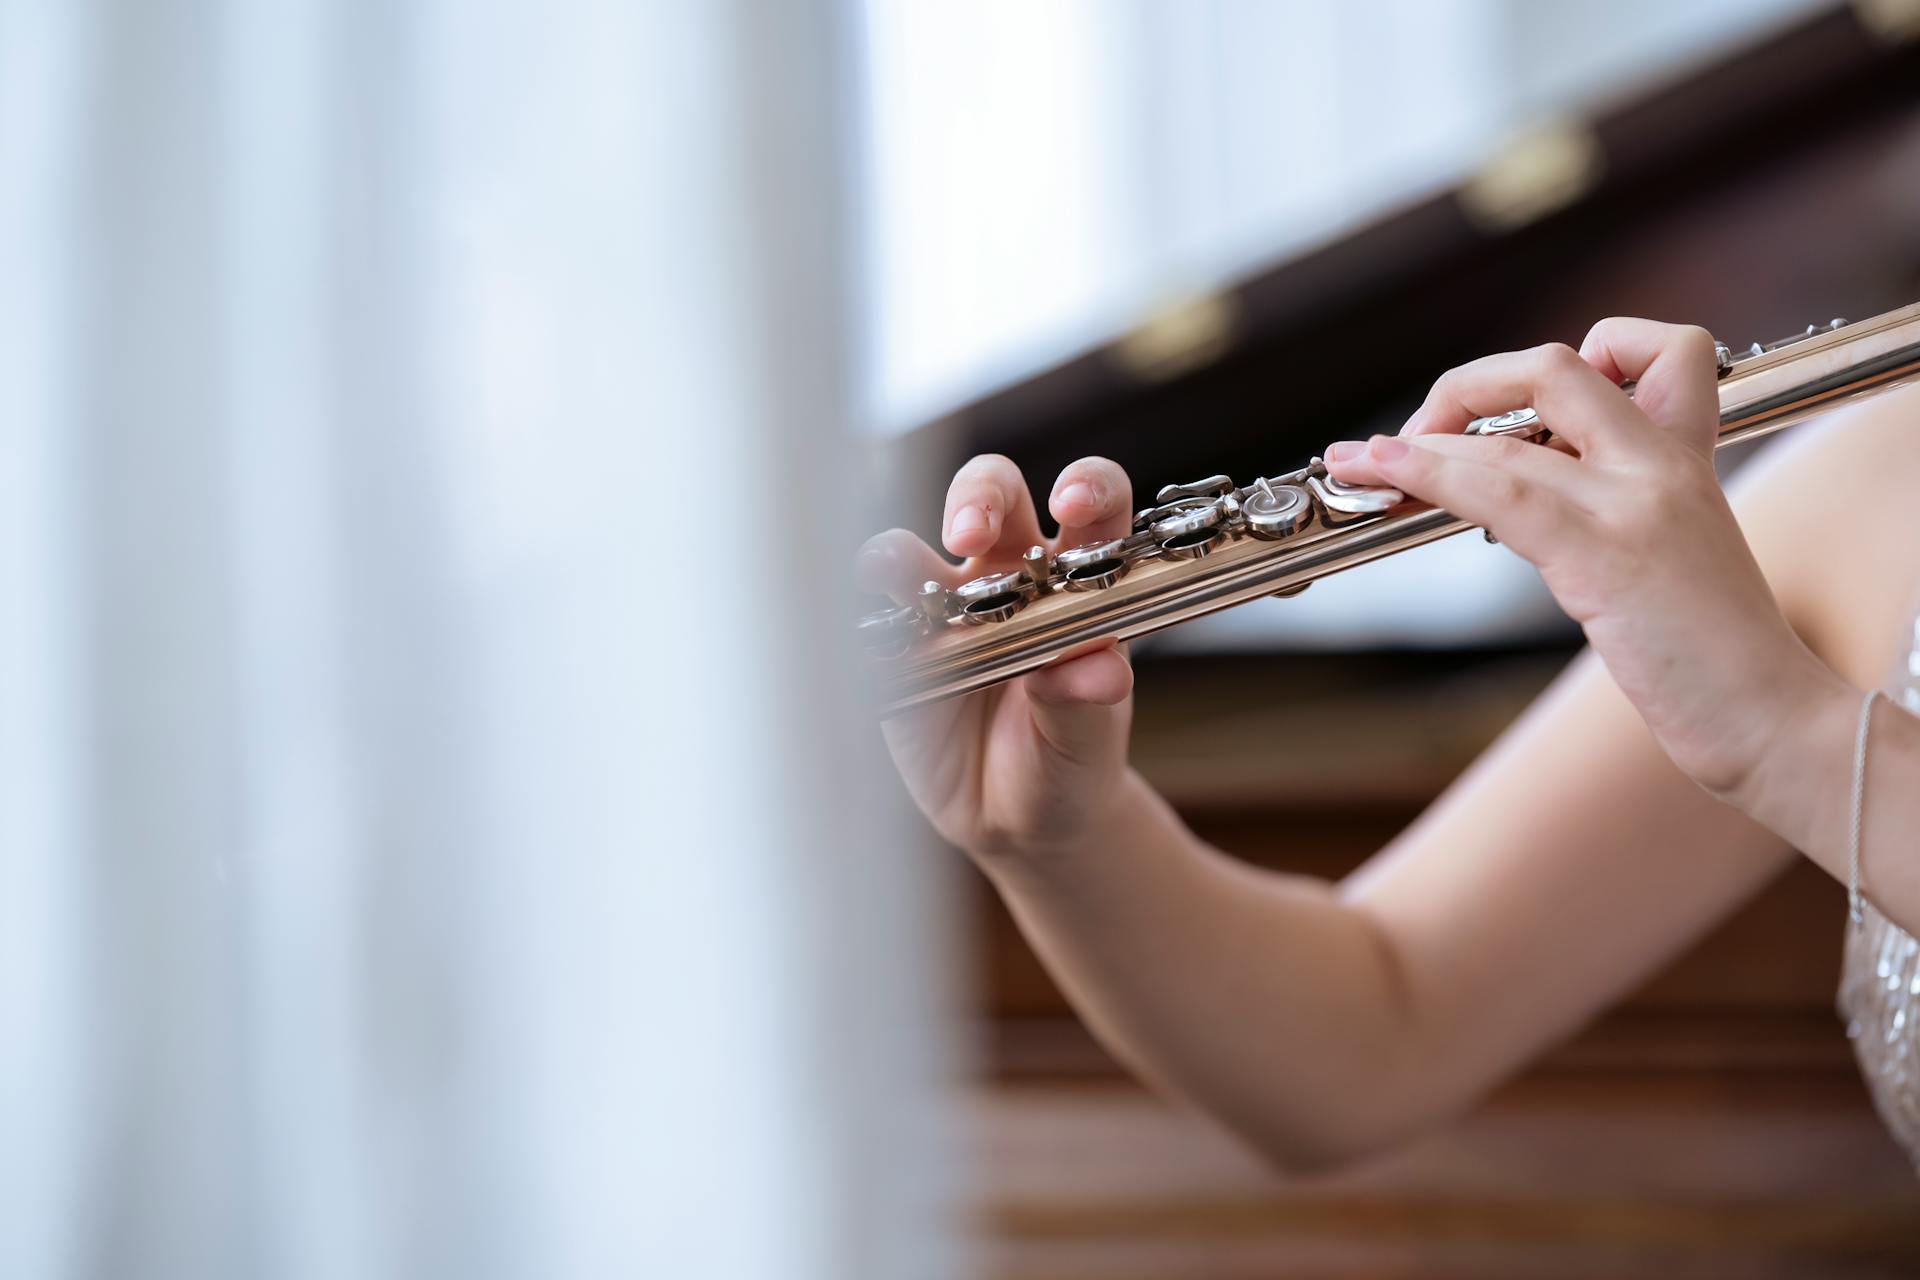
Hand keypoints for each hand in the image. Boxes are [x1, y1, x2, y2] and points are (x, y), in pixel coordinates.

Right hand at [857, 455, 1137, 857]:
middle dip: (978, 497)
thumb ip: (1088, 699)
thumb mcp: (1087, 740)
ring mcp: (945, 606)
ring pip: (910, 548)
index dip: (1086, 486)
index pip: (1092, 506)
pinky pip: (867, 620)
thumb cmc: (1066, 762)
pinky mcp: (895, 650)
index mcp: (1077, 581)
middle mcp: (1010, 576)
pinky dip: (861, 621)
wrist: (1016, 821)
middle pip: (993, 493)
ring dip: (897, 554)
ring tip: (894, 576)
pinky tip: (868, 643)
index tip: (1070, 505)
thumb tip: (1099, 670)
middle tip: (968, 533)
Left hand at [1325, 319, 1830, 801]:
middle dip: (1465, 388)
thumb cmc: (1712, 656)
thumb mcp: (1669, 556)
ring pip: (1508, 431)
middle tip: (1414, 438)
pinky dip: (1426, 475)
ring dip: (1416, 442)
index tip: (1510, 410)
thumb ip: (1611, 509)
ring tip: (1360, 460)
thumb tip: (1521, 496)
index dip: (1575, 356)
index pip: (1654, 347)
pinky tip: (1384, 478)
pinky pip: (1499, 489)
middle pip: (1556, 367)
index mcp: (1688, 456)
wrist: (1771, 720)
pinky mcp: (1606, 554)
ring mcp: (1636, 502)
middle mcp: (1665, 462)